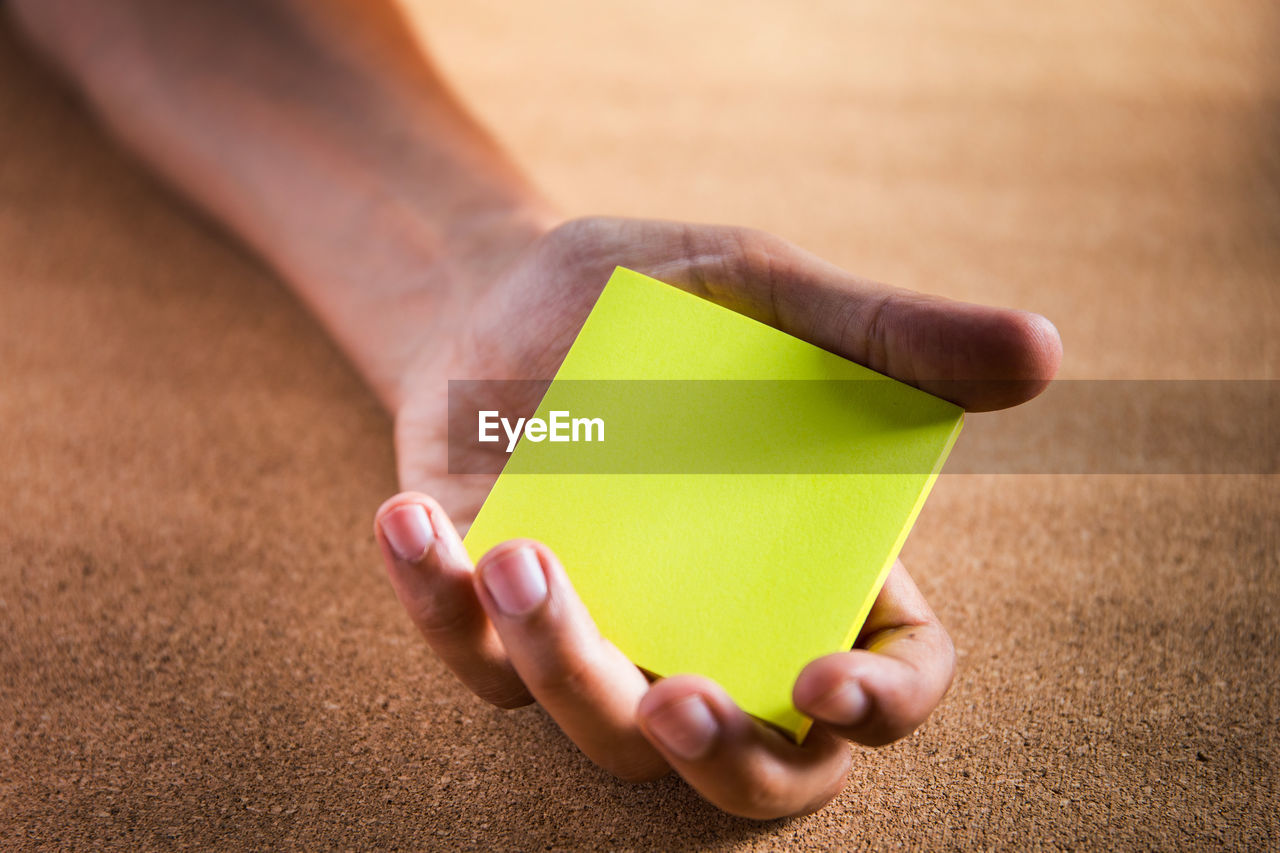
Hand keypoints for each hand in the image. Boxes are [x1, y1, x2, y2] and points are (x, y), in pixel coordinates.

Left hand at [379, 216, 1060, 817]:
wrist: (508, 289)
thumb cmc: (658, 301)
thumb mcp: (769, 295)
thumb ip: (885, 334)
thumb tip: (1042, 352)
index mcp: (808, 568)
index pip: (888, 680)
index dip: (881, 711)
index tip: (831, 680)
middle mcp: (713, 628)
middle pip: (751, 769)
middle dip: (722, 763)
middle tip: (680, 699)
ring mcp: (603, 633)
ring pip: (598, 728)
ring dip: (561, 666)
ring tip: (524, 558)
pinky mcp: (494, 617)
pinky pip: (471, 653)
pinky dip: (439, 602)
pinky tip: (413, 520)